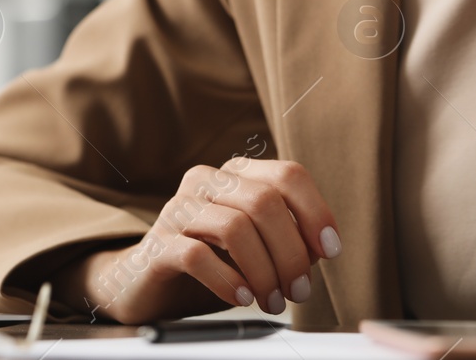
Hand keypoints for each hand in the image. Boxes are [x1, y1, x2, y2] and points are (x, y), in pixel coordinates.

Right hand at [53, 157, 340, 323]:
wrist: (145, 284)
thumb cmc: (209, 265)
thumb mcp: (256, 249)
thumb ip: (287, 240)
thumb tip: (320, 247)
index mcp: (235, 175)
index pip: (287, 174)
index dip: (316, 211)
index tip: (330, 250)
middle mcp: (206, 182)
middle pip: (265, 202)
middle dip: (291, 253)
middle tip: (297, 291)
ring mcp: (178, 209)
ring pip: (235, 227)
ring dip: (264, 271)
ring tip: (270, 301)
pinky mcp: (157, 242)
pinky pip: (197, 255)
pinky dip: (227, 280)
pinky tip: (241, 297)